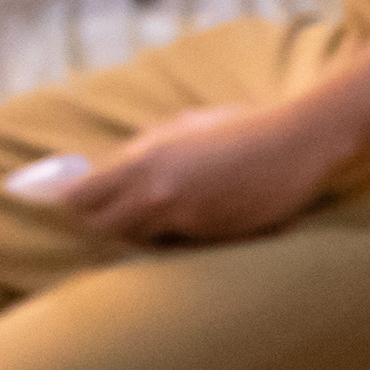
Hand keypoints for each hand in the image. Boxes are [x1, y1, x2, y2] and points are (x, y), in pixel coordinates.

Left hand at [51, 101, 355, 245]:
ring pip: (138, 241)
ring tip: (160, 213)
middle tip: (116, 209)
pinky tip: (198, 217)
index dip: (72, 201)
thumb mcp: (186, 124)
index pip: (81, 198)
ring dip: (141, 231)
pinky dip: (178, 236)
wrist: (300, 143)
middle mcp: (158, 197)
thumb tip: (113, 164)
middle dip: (104, 221)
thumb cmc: (245, 124)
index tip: (70, 200)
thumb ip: (145, 147)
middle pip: (102, 228)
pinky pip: (178, 246)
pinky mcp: (211, 240)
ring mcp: (185, 223)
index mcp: (145, 163)